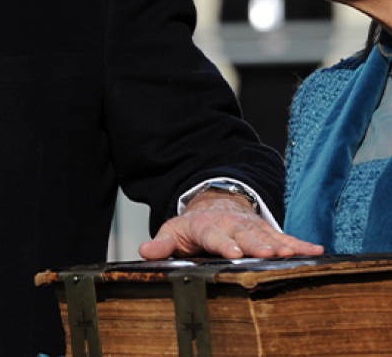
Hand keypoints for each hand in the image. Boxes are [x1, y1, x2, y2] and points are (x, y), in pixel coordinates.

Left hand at [139, 191, 323, 259]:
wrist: (213, 205)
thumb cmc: (192, 226)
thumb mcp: (172, 232)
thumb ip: (161, 244)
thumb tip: (145, 252)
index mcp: (207, 227)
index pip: (215, 237)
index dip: (224, 244)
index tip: (233, 253)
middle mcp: (232, 226)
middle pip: (245, 236)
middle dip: (257, 245)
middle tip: (270, 254)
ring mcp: (251, 227)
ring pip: (268, 236)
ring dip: (282, 245)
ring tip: (294, 254)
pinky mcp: (267, 231)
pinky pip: (285, 237)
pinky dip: (300, 244)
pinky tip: (316, 251)